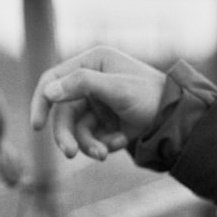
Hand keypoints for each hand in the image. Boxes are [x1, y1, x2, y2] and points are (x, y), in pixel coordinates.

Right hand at [30, 46, 166, 160]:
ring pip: (75, 129)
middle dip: (67, 134)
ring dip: (87, 144)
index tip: (37, 125)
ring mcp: (96, 104)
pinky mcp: (104, 124)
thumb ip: (82, 84)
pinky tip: (121, 142)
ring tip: (103, 154)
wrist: (179, 119)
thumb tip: (48, 90)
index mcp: (91, 62)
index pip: (53, 79)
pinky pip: (91, 139)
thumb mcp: (117, 88)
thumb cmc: (152, 96)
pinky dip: (103, 144)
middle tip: (70, 153)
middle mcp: (90, 81)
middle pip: (62, 111)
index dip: (41, 101)